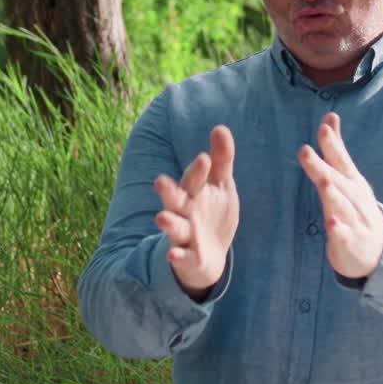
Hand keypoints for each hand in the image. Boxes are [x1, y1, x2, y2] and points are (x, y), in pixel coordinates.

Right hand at [155, 126, 238, 300]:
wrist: (208, 255)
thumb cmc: (212, 213)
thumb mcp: (221, 186)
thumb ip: (221, 159)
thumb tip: (220, 127)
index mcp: (192, 192)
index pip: (193, 179)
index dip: (198, 170)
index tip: (204, 159)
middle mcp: (184, 211)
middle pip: (173, 199)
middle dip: (168, 191)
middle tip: (160, 182)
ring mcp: (184, 235)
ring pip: (173, 227)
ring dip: (167, 223)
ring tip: (161, 218)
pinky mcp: (187, 257)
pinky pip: (180, 256)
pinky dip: (177, 256)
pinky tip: (173, 254)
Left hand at [298, 113, 382, 278]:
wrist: (379, 249)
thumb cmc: (356, 207)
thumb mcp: (348, 177)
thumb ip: (336, 148)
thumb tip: (330, 116)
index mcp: (351, 181)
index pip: (341, 160)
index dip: (332, 144)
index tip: (324, 126)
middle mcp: (354, 198)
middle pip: (336, 180)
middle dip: (321, 166)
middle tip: (304, 150)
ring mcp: (354, 220)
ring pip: (341, 205)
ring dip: (332, 193)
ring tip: (323, 181)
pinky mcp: (350, 242)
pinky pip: (343, 235)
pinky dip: (338, 229)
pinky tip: (331, 222)